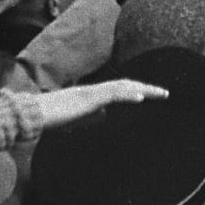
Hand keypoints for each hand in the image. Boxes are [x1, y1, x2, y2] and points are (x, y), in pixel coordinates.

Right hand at [37, 78, 168, 127]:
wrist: (38, 114)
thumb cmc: (55, 117)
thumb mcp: (79, 119)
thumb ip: (93, 115)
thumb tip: (105, 115)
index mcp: (96, 96)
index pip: (122, 91)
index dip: (139, 91)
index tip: (155, 96)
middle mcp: (97, 90)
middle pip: (127, 86)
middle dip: (147, 88)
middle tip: (166, 94)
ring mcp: (93, 93)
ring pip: (123, 87)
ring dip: (142, 89)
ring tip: (159, 94)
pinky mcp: (89, 98)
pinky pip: (112, 94)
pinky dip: (127, 94)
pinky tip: (140, 98)